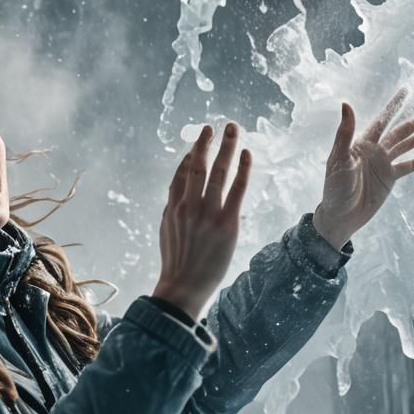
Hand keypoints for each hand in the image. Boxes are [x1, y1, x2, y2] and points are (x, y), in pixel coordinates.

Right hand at [153, 122, 251, 321]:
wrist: (183, 287)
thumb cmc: (176, 262)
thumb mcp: (166, 232)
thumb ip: (173, 210)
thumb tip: (177, 196)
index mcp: (172, 207)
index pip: (181, 173)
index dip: (190, 155)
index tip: (197, 143)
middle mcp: (189, 205)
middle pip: (198, 165)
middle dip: (205, 143)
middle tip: (213, 126)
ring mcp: (208, 213)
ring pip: (218, 171)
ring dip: (226, 147)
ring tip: (233, 129)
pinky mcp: (227, 223)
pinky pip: (237, 189)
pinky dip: (243, 169)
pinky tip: (247, 154)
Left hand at [312, 87, 413, 249]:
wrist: (341, 215)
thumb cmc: (336, 187)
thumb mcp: (339, 158)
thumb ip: (345, 133)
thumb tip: (346, 104)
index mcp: (360, 144)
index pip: (380, 121)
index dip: (393, 106)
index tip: (405, 92)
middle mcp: (372, 152)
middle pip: (394, 133)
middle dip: (406, 124)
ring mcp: (381, 165)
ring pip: (400, 148)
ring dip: (410, 140)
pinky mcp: (388, 180)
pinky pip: (404, 168)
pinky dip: (413, 163)